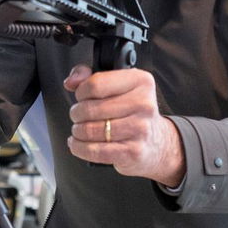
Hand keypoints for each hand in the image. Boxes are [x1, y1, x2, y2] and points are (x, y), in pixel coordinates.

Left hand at [64, 64, 185, 184]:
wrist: (156, 142)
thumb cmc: (131, 111)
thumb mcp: (116, 85)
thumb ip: (88, 76)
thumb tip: (71, 82)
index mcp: (140, 81)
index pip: (96, 84)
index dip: (81, 92)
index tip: (82, 97)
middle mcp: (144, 104)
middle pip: (90, 109)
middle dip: (76, 113)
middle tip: (78, 116)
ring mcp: (140, 129)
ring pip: (90, 130)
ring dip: (77, 131)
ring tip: (80, 130)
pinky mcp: (134, 152)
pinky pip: (95, 151)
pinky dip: (79, 148)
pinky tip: (78, 144)